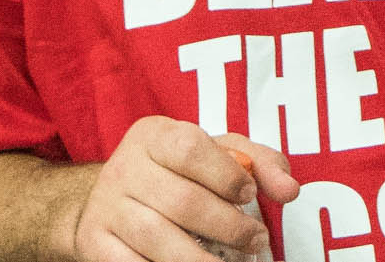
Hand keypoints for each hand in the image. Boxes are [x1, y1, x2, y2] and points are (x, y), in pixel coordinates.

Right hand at [68, 117, 295, 259]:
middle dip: (228, 226)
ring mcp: (106, 207)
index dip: (225, 175)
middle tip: (256, 240)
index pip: (190, 147)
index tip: (250, 195)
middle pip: (181, 200)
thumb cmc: (177, 173)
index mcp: (154, 135)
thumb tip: (291, 189)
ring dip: (201, 261)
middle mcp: (124, 167)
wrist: (111, 200)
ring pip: (157, 238)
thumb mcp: (216, 154)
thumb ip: (259, 163)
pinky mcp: (94, 242)